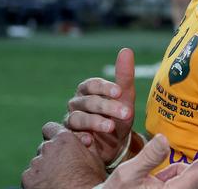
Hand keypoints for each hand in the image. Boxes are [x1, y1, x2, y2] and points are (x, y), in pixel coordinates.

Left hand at [21, 122, 105, 188]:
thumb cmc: (91, 182)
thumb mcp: (95, 160)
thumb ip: (87, 145)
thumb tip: (85, 138)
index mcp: (64, 140)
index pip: (51, 128)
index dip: (54, 136)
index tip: (58, 146)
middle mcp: (48, 147)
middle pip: (44, 148)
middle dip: (50, 156)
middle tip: (60, 169)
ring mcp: (36, 163)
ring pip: (37, 163)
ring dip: (43, 169)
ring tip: (56, 181)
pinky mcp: (28, 178)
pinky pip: (30, 177)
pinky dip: (36, 182)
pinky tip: (49, 187)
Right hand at [66, 48, 135, 163]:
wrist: (114, 146)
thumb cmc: (118, 117)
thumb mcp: (124, 98)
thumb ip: (124, 76)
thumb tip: (127, 50)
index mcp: (88, 90)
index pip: (92, 84)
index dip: (105, 87)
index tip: (119, 92)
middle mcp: (77, 103)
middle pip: (88, 102)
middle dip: (107, 107)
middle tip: (126, 113)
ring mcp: (72, 120)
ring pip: (78, 117)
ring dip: (94, 122)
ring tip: (110, 127)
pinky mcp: (70, 137)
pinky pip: (71, 136)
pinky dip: (80, 137)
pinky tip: (89, 141)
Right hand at [103, 130, 197, 188]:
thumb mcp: (128, 174)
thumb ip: (149, 156)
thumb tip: (165, 138)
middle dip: (187, 166)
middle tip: (163, 172)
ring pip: (191, 178)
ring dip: (179, 174)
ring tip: (153, 182)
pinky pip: (184, 183)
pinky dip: (175, 178)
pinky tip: (157, 184)